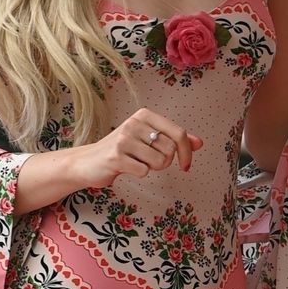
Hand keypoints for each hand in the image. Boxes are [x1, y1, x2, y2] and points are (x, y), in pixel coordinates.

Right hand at [72, 109, 203, 190]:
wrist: (87, 162)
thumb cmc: (121, 150)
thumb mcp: (147, 139)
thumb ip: (173, 139)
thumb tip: (199, 143)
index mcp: (144, 115)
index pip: (179, 133)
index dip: (187, 152)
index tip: (186, 165)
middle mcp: (134, 123)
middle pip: (170, 149)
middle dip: (165, 162)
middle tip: (150, 162)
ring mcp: (124, 139)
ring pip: (159, 161)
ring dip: (152, 168)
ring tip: (137, 163)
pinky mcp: (116, 157)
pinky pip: (144, 171)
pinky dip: (139, 173)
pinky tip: (127, 168)